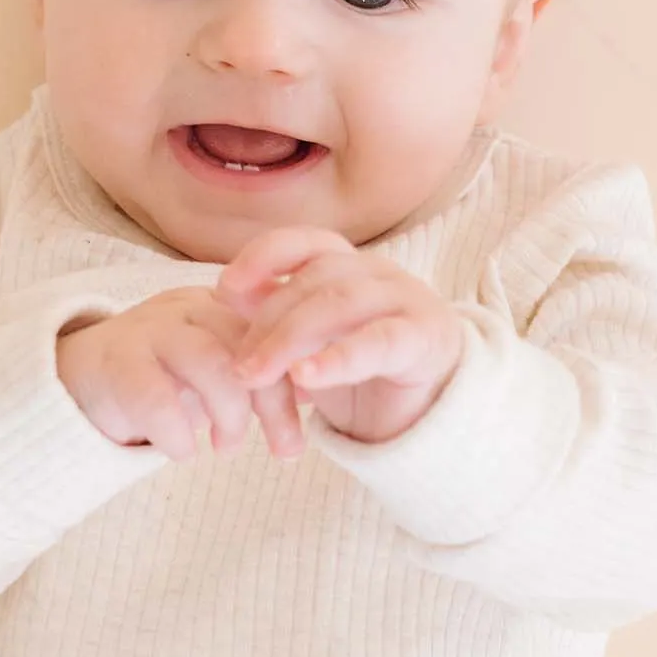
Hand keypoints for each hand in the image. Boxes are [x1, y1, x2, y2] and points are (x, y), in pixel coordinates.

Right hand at [55, 286, 309, 461]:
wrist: (79, 380)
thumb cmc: (160, 380)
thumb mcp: (216, 372)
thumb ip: (260, 377)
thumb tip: (318, 390)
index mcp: (219, 306)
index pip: (274, 334)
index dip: (297, 383)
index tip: (303, 433)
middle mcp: (187, 309)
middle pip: (248, 346)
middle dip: (274, 406)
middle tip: (285, 452)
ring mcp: (149, 331)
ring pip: (209, 364)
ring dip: (230, 416)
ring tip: (227, 448)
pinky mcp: (115, 363)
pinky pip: (155, 397)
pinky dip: (176, 433)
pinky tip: (182, 452)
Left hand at [213, 228, 466, 444]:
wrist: (431, 413)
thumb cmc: (366, 375)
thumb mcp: (314, 346)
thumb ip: (278, 317)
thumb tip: (227, 292)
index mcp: (350, 266)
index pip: (304, 243)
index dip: (263, 257)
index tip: (224, 288)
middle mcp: (379, 273)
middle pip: (315, 280)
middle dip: (268, 322)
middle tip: (238, 366)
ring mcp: (406, 300)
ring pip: (341, 304)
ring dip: (291, 341)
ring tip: (258, 376)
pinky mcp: (425, 337)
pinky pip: (378, 341)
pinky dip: (338, 358)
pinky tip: (305, 377)